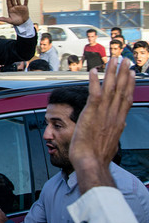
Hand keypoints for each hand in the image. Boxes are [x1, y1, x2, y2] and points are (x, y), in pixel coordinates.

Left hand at [0, 0, 28, 25]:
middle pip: (13, 0)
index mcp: (10, 9)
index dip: (8, 0)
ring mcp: (19, 7)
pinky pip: (26, 2)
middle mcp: (14, 7)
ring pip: (18, 0)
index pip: (8, 3)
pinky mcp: (25, 7)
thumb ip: (4, 19)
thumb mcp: (9, 21)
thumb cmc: (15, 22)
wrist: (22, 23)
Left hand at [70, 58, 134, 192]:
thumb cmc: (97, 156)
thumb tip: (119, 125)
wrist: (91, 163)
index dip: (129, 84)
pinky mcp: (91, 114)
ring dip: (111, 72)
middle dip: (123, 73)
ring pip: (109, 88)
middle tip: (125, 59)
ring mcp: (103, 114)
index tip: (131, 73)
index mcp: (118, 121)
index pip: (126, 98)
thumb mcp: (110, 141)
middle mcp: (114, 115)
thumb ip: (114, 130)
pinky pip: (94, 94)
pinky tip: (94, 71)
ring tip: (113, 59)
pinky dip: (95, 82)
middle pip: (121, 89)